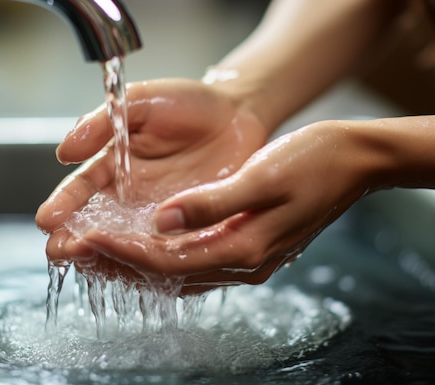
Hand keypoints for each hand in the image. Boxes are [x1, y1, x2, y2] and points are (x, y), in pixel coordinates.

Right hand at [35, 78, 267, 274]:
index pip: (80, 188)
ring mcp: (156, 217)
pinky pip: (162, 252)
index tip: (47, 219)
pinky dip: (145, 265)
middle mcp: (128, 197)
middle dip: (73, 239)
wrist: (239, 117)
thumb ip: (103, 123)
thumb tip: (64, 151)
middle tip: (60, 252)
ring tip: (87, 265)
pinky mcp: (185, 230)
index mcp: (113, 165)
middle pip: (94, 224)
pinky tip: (131, 273)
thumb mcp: (142, 102)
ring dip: (103, 256)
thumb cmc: (189, 103)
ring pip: (123, 243)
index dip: (63, 203)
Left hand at [58, 120, 384, 293]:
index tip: (86, 237)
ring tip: (100, 252)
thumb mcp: (262, 177)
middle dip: (121, 264)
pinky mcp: (251, 248)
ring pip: (179, 272)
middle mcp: (243, 263)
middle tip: (79, 253)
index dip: (123, 250)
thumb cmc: (314, 162)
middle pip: (168, 274)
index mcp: (245, 248)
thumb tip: (162, 222)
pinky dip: (164, 258)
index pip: (167, 259)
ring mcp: (248, 260)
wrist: (355, 161)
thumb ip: (211, 203)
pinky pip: (196, 262)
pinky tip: (146, 245)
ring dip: (138, 263)